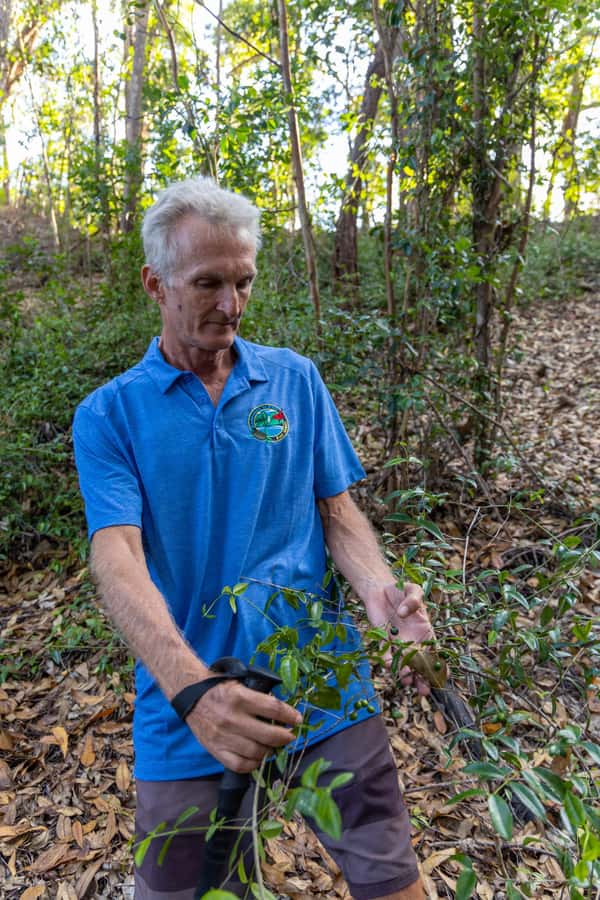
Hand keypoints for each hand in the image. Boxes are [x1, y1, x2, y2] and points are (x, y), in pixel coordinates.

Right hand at [186, 680, 302, 772]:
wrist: (191, 695)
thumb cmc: (219, 688)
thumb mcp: (241, 684)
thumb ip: (259, 698)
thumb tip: (283, 713)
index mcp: (240, 697)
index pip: (274, 709)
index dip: (290, 716)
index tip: (298, 719)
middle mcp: (232, 718)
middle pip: (269, 734)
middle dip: (285, 737)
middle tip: (290, 736)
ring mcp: (223, 737)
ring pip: (256, 752)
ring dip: (270, 750)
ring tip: (274, 746)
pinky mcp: (215, 750)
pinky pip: (240, 765)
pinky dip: (253, 764)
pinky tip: (258, 757)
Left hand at [366, 582, 433, 694]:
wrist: (379, 589)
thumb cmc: (401, 590)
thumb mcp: (413, 590)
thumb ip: (413, 600)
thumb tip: (405, 613)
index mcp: (425, 631)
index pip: (434, 652)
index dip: (439, 666)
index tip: (441, 677)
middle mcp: (413, 640)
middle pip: (419, 664)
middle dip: (422, 679)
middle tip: (422, 690)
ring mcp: (398, 642)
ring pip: (403, 663)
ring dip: (405, 674)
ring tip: (406, 681)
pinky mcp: (382, 640)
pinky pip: (385, 653)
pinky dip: (387, 660)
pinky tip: (388, 664)